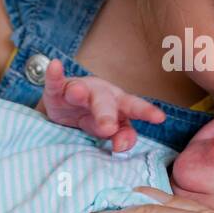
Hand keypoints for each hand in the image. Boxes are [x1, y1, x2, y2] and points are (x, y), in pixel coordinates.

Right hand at [40, 58, 164, 151]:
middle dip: (107, 115)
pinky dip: (54, 75)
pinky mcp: (58, 90)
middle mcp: (101, 94)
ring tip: (77, 92)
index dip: (146, 112)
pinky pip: (55, 83)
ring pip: (80, 91)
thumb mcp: (112, 129)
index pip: (134, 108)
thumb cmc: (96, 118)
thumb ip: (123, 137)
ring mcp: (79, 90)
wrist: (68, 106)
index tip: (159, 118)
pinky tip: (55, 66)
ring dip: (79, 92)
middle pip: (105, 103)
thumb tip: (122, 146)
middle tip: (108, 129)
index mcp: (119, 104)